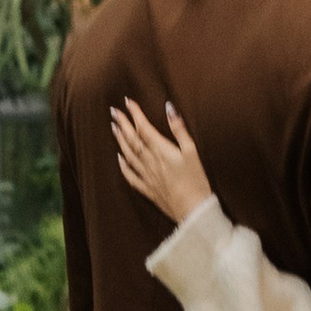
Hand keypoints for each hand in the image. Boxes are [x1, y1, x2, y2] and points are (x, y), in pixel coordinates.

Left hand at [112, 96, 212, 226]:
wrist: (192, 209)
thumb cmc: (196, 180)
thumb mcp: (192, 151)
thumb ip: (179, 129)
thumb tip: (169, 108)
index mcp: (161, 150)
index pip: (144, 128)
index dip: (135, 113)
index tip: (127, 101)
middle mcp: (150, 162)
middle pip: (133, 139)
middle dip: (123, 123)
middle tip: (113, 111)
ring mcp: (147, 176)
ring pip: (128, 155)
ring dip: (120, 140)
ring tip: (114, 128)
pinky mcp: (148, 189)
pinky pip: (131, 176)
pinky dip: (123, 166)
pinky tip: (119, 158)